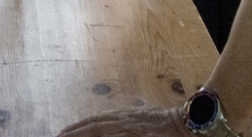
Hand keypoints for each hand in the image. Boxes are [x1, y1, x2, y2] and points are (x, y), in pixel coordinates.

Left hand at [57, 107, 190, 135]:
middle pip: (94, 125)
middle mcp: (125, 120)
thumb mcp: (143, 122)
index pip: (95, 121)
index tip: (63, 132)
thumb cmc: (168, 125)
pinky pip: (117, 136)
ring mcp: (131, 127)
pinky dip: (103, 135)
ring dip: (83, 134)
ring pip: (101, 131)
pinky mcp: (138, 133)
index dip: (78, 126)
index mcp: (125, 117)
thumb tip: (114, 127)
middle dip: (74, 132)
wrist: (189, 123)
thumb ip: (127, 126)